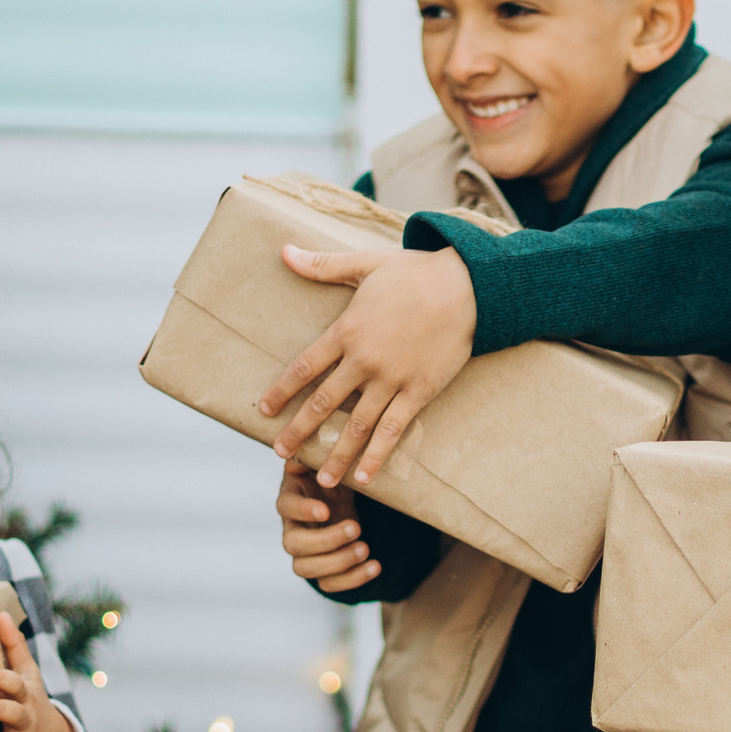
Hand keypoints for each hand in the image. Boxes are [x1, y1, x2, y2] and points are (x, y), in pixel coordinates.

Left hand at [258, 244, 475, 489]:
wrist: (467, 286)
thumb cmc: (415, 272)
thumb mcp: (365, 263)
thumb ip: (322, 265)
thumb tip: (283, 252)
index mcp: (347, 330)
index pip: (304, 367)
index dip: (281, 390)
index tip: (263, 409)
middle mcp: (364, 360)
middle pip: (322, 402)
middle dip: (298, 430)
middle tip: (279, 453)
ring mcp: (392, 379)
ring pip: (356, 424)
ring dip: (337, 454)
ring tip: (322, 479)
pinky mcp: (419, 391)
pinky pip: (394, 429)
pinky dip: (378, 454)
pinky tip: (367, 477)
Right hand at [277, 458, 381, 593]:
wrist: (343, 500)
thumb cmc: (332, 479)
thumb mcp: (327, 464)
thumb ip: (314, 458)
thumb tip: (299, 457)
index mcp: (292, 499)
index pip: (285, 507)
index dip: (302, 510)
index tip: (325, 509)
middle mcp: (292, 529)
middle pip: (293, 545)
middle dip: (324, 540)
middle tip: (355, 527)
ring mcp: (305, 554)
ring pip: (306, 569)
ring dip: (337, 563)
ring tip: (366, 549)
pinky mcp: (322, 572)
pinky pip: (329, 585)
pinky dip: (353, 579)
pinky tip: (376, 566)